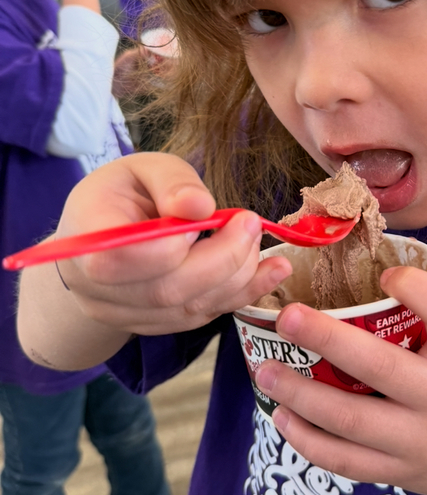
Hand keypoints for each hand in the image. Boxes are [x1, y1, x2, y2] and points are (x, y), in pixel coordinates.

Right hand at [54, 153, 291, 335]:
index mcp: (86, 239)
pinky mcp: (154, 326)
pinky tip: (270, 272)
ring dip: (238, 276)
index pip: (126, 257)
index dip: (175, 240)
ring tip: (258, 240)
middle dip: (224, 258)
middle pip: (166, 289)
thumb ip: (172, 182)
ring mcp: (124, 315)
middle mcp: (97, 289)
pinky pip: (201, 317)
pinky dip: (241, 294)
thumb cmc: (123, 195)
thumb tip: (200, 206)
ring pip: (189, 308)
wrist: (100, 239)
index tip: (209, 211)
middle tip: (251, 224)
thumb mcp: (144, 169)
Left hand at [254, 266, 426, 494]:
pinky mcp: (398, 474)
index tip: (387, 274)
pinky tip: (281, 415)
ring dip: (300, 394)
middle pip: (381, 368)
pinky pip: (344, 461)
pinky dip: (306, 439)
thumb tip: (371, 264)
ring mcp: (419, 442)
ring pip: (350, 420)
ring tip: (265, 370)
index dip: (418, 290)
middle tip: (286, 317)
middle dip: (326, 339)